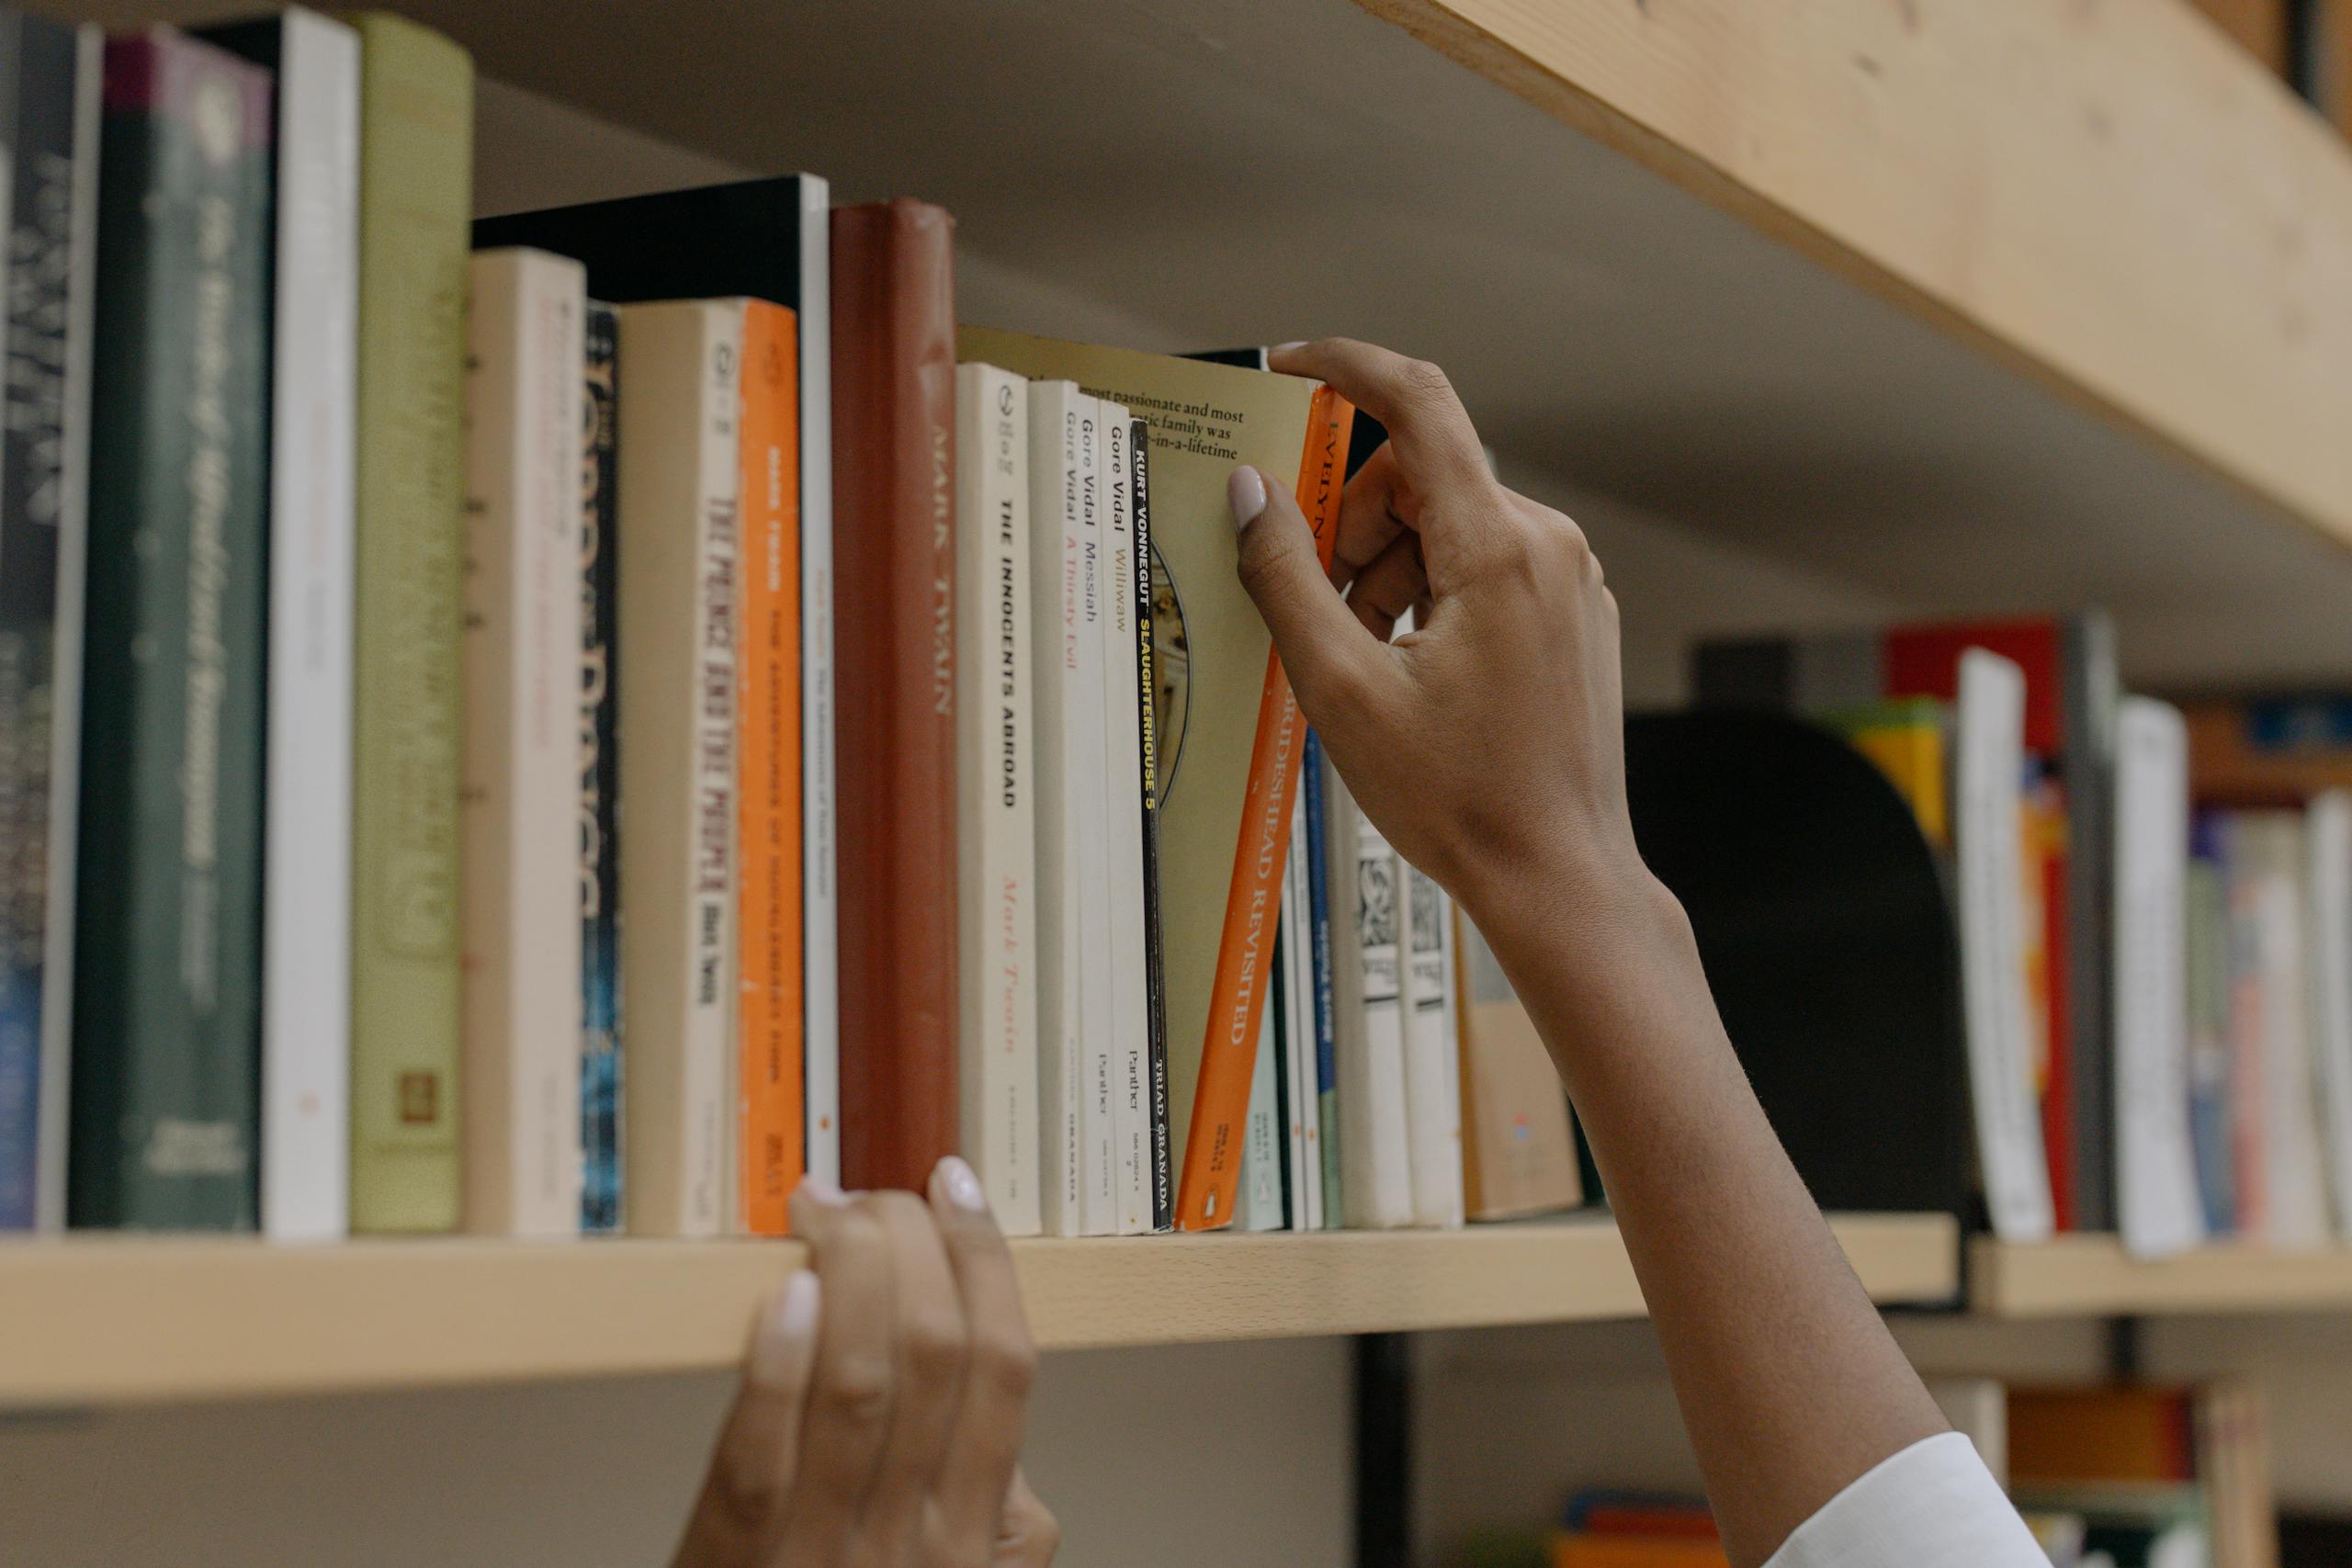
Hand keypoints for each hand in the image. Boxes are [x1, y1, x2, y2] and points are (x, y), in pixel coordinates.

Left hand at [672, 1159, 1059, 1567]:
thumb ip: (990, 1502)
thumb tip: (994, 1391)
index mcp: (976, 1532)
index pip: (1005, 1365)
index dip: (986, 1261)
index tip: (958, 1190)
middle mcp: (918, 1537)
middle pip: (938, 1354)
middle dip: (913, 1246)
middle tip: (878, 1196)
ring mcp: (829, 1549)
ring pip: (861, 1384)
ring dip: (849, 1277)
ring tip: (830, 1215)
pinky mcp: (743, 1557)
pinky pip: (764, 1452)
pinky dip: (778, 1364)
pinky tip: (786, 1293)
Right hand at [1232, 339, 1653, 940]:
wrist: (1559, 876)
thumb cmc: (1459, 798)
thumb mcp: (1342, 689)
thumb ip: (1285, 577)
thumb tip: (1250, 491)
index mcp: (1499, 547)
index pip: (1419, 403)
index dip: (1347, 369)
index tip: (1290, 368)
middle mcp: (1548, 545)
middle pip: (1424, 479)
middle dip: (1355, 526)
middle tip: (1317, 608)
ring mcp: (1570, 582)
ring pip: (1452, 527)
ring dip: (1389, 571)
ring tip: (1363, 662)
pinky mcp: (1575, 617)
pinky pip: (1487, 569)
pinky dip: (1431, 597)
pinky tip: (1409, 672)